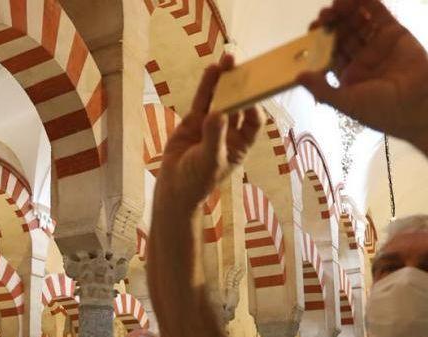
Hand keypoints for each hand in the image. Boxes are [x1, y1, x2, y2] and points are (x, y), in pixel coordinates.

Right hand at [156, 55, 261, 208]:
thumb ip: (214, 137)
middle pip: (239, 104)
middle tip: (244, 66)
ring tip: (228, 58)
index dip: (254, 106)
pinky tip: (212, 69)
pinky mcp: (194, 120)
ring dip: (224, 80)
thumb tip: (218, 113)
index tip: (252, 92)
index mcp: (241, 144)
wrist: (173, 187)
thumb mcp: (209, 161)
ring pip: (220, 98)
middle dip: (242, 85)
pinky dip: (207, 85)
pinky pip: (203, 100)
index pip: (253, 121)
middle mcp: (230, 131)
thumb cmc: (197, 180)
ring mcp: (212, 123)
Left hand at [297, 0, 427, 145]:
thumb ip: (322, 89)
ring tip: (336, 5)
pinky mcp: (395, 33)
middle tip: (324, 15)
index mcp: (350, 78)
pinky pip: (378, 14)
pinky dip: (366, 3)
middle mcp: (363, 60)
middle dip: (332, 24)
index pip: (330, 54)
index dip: (320, 42)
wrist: (422, 105)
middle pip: (342, 35)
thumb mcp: (347, 103)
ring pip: (358, 22)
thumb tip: (297, 76)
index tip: (313, 31)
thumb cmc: (383, 110)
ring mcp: (379, 45)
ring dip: (346, 12)